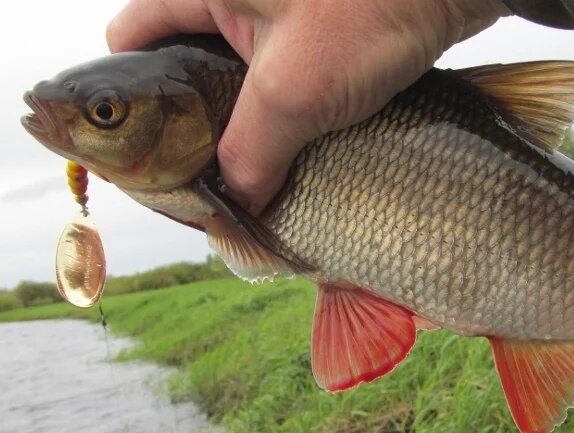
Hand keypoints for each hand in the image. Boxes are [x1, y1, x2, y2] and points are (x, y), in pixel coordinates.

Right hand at [107, 0, 506, 213]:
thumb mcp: (294, 91)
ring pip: (243, 73)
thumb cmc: (367, 10)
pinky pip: (287, 72)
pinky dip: (289, 108)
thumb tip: (237, 202)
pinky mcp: (321, 27)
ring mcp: (280, 10)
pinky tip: (304, 145)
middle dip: (201, 121)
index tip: (154, 151)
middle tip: (213, 174)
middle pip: (191, 64)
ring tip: (258, 171)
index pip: (135, 40)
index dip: (138, 99)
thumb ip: (252, 151)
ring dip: (251, 121)